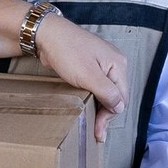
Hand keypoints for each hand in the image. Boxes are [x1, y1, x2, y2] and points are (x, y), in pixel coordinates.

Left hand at [34, 15, 128, 142]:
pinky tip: (88, 107)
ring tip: (93, 124)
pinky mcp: (89, 65)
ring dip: (100, 107)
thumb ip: (107, 92)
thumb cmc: (67, 51)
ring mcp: (101, 63)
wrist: (46, 34)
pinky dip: (93, 98)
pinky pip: (95, 85)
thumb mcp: (89, 75)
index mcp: (118, 64)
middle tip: (96, 133)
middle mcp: (113, 63)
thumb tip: (119, 107)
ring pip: (105, 91)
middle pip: (115, 95)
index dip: (110, 116)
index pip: (121, 97)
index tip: (98, 130)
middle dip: (106, 114)